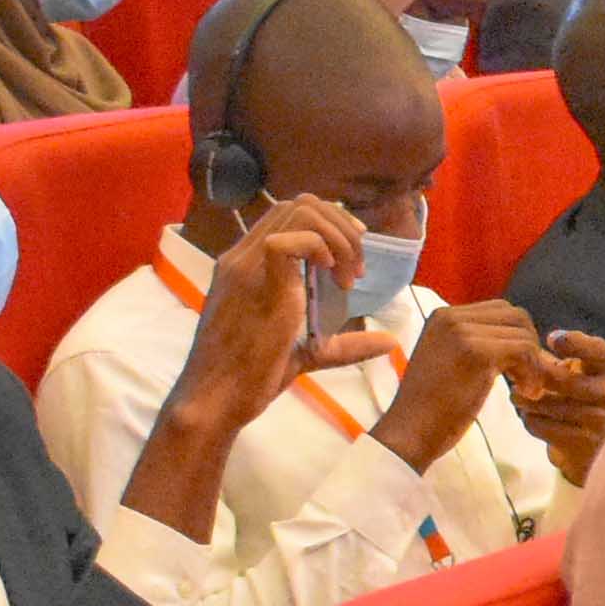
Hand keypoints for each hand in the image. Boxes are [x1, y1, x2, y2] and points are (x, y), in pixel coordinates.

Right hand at [170, 195, 393, 426]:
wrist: (216, 400)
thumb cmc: (250, 378)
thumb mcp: (306, 352)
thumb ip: (343, 343)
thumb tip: (388, 342)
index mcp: (247, 265)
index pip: (290, 216)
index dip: (331, 225)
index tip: (353, 258)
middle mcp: (242, 257)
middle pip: (299, 205)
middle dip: (341, 226)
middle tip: (357, 266)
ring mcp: (245, 266)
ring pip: (299, 212)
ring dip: (338, 237)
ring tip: (348, 277)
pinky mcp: (255, 282)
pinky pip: (289, 240)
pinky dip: (322, 248)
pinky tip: (334, 278)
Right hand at [373, 300, 557, 468]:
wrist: (410, 432)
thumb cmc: (433, 408)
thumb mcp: (452, 363)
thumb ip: (479, 346)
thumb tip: (526, 342)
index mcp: (444, 316)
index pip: (500, 311)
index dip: (518, 338)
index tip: (518, 369)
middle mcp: (451, 316)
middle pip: (516, 316)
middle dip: (530, 346)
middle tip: (526, 379)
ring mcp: (462, 331)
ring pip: (523, 333)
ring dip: (533, 363)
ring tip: (525, 389)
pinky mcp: (476, 352)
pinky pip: (524, 350)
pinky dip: (532, 373)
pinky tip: (524, 393)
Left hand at [505, 328, 604, 479]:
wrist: (578, 444)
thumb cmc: (562, 397)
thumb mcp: (558, 373)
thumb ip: (542, 359)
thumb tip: (515, 346)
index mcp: (599, 369)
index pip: (599, 351)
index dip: (577, 343)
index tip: (551, 339)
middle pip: (567, 380)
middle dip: (537, 379)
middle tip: (514, 378)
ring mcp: (599, 419)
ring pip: (555, 406)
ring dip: (529, 402)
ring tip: (517, 398)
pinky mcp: (586, 443)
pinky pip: (550, 428)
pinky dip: (533, 422)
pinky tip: (529, 417)